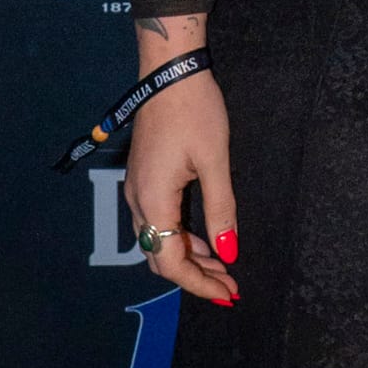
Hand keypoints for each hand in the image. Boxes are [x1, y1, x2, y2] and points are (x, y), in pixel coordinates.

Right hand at [124, 69, 239, 306]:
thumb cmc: (195, 111)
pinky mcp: (144, 178)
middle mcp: (137, 201)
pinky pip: (158, 221)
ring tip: (223, 267)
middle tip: (229, 287)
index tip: (227, 295)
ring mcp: (137, 189)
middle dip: (195, 276)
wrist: (170, 72)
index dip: (199, 283)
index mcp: (153, 201)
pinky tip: (205, 239)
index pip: (171, 262)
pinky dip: (181, 237)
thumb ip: (221, 209)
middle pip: (160, 256)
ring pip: (158, 240)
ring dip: (189, 257)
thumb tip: (228, 251)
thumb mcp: (215, 161)